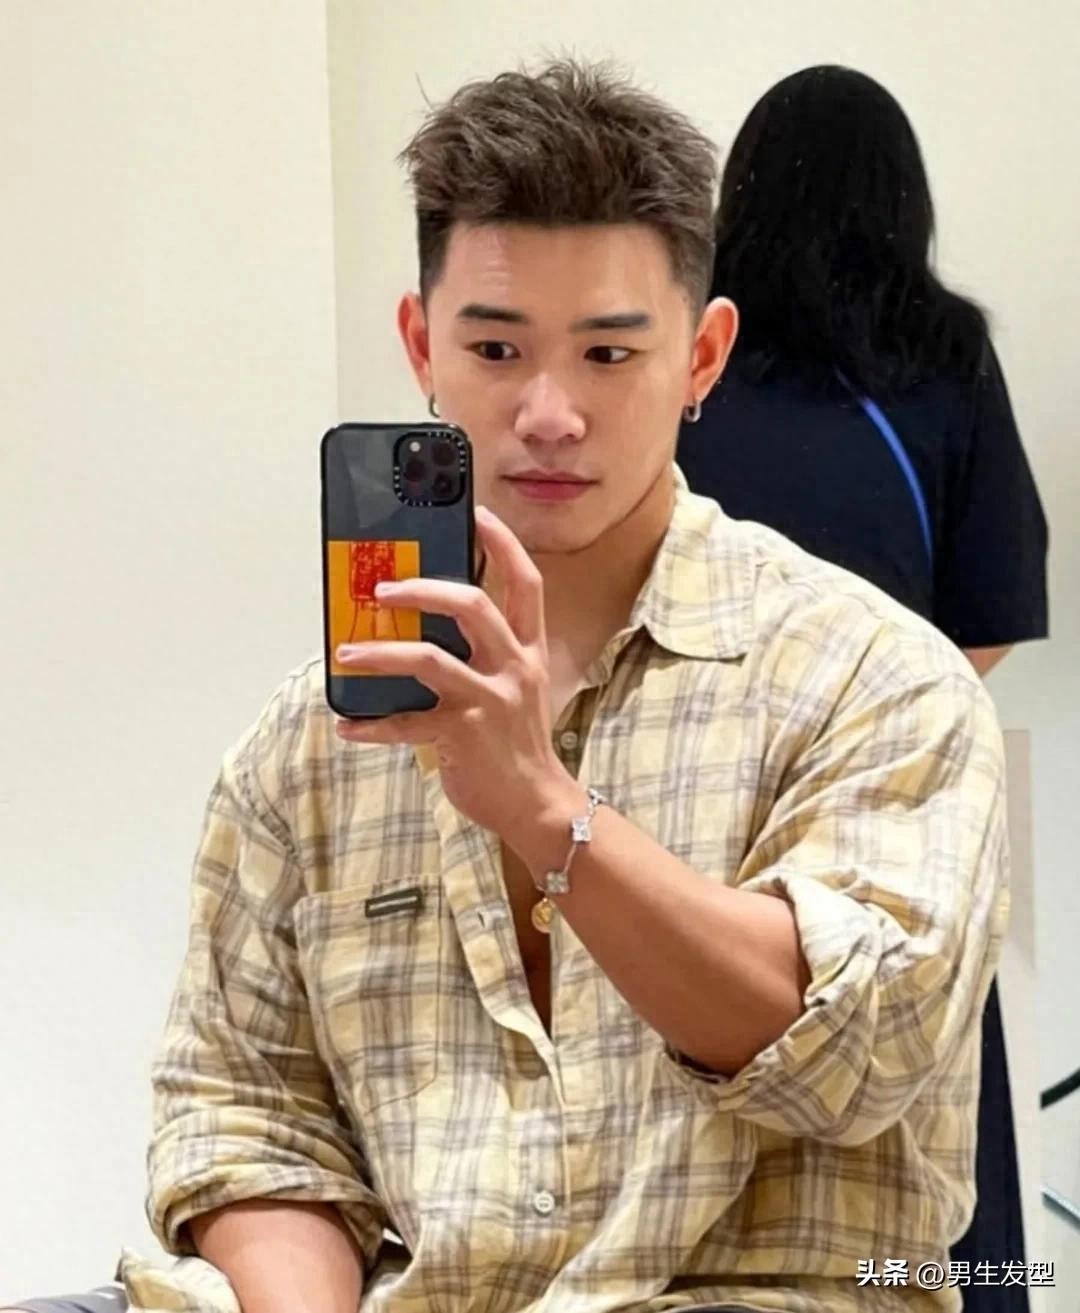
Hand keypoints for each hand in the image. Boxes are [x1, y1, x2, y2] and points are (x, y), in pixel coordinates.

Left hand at [334, 506, 575, 837]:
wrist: (538, 805)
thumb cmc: (517, 744)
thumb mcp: (516, 688)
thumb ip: (487, 655)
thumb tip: (427, 625)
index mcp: (528, 650)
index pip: (525, 583)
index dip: (502, 544)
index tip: (476, 513)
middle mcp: (514, 667)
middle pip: (473, 605)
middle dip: (423, 588)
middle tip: (382, 588)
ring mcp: (489, 701)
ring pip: (430, 658)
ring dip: (381, 651)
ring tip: (347, 652)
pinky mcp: (463, 735)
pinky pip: (407, 723)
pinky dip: (372, 725)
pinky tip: (348, 725)